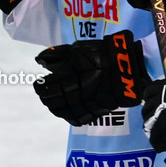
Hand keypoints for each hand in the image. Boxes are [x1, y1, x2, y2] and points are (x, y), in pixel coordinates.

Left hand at [33, 30, 149, 126]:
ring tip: (50, 102)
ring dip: (53, 106)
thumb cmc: (101, 53)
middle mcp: (76, 90)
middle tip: (42, 92)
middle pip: (53, 98)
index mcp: (70, 74)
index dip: (40, 85)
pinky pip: (77, 118)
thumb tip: (39, 61)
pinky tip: (63, 111)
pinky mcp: (95, 111)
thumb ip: (57, 55)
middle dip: (45, 96)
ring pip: (62, 110)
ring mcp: (86, 102)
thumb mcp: (77, 49)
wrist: (127, 67)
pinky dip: (67, 115)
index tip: (38, 83)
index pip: (48, 85)